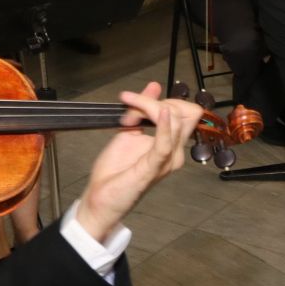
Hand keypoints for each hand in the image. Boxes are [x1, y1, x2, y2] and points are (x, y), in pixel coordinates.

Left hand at [75, 81, 203, 241]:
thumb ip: (142, 110)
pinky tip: (160, 112)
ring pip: (174, 120)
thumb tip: (154, 86)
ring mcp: (167, 160)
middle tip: (128, 108)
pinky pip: (166, 142)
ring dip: (147, 108)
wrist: (101, 198)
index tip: (133, 102)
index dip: (161, 101)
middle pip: (183, 111)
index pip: (184, 110)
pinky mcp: (154, 167)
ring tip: (126, 117)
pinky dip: (164, 125)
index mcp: (170, 144)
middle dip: (153, 102)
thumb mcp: (128, 131)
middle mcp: (174, 152)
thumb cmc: (115, 172)